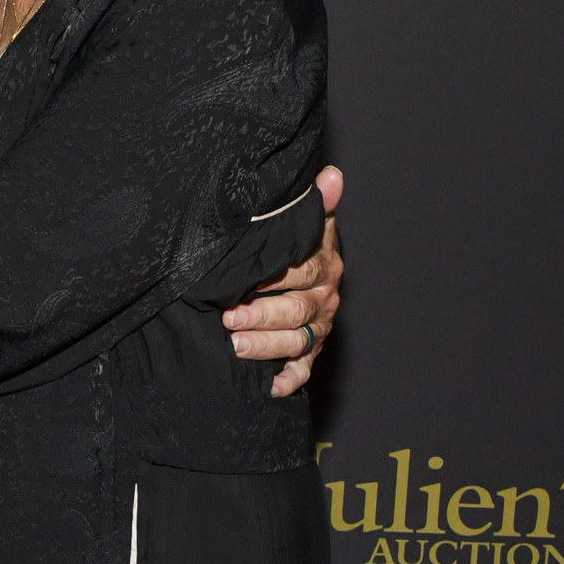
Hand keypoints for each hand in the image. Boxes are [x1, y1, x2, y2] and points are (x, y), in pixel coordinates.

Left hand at [224, 163, 343, 397]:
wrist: (310, 270)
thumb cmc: (297, 244)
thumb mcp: (307, 222)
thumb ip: (317, 204)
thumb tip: (332, 175)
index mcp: (323, 266)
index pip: (302, 272)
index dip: (276, 278)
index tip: (248, 282)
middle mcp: (324, 298)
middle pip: (296, 310)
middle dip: (262, 316)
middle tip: (230, 318)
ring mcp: (318, 327)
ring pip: (297, 340)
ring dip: (268, 346)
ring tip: (238, 347)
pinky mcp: (311, 350)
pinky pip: (303, 369)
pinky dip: (289, 380)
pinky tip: (271, 388)